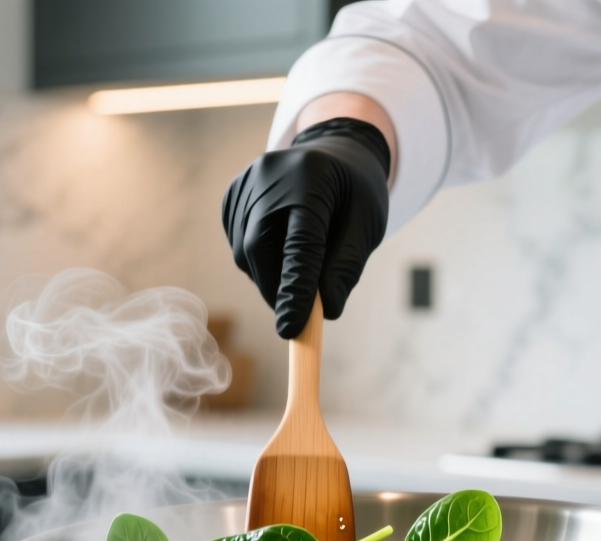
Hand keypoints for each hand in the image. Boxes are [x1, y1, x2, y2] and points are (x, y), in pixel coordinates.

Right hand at [221, 117, 389, 337]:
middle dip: (277, 289)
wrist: (336, 152)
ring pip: (245, 251)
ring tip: (298, 278)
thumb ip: (346, 265)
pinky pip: (239, 244)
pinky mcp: (233, 195)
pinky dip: (258, 263)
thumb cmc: (356, 192)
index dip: (294, 289)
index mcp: (310, 176)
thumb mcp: (367, 224)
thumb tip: (328, 310)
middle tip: (295, 317)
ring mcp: (245, 182)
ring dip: (269, 278)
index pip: (298, 244)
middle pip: (259, 248)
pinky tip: (281, 254)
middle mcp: (269, 173)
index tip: (291, 328)